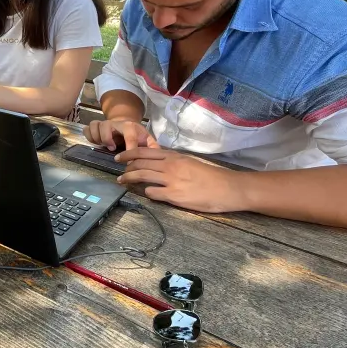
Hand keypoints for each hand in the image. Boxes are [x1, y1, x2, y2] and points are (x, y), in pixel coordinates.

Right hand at [85, 118, 156, 151]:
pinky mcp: (96, 126)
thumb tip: (158, 158)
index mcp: (130, 127)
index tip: (128, 162)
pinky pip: (88, 129)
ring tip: (104, 146)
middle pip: (106, 126)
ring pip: (95, 126)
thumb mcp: (146, 139)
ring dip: (98, 138)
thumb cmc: (137, 134)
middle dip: (107, 139)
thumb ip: (152, 148)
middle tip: (112, 149)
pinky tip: (97, 143)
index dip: (129, 149)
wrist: (126, 122)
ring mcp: (104, 123)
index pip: (129, 136)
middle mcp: (115, 123)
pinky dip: (90, 136)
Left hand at [115, 147, 244, 212]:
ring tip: (122, 181)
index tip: (120, 157)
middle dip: (125, 167)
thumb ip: (174, 162)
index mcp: (174, 157)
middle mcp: (170, 166)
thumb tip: (160, 163)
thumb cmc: (212, 176)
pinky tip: (146, 194)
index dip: (129, 154)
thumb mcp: (191, 162)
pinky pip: (152, 193)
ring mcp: (171, 180)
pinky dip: (146, 193)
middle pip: (140, 163)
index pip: (145, 152)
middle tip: (119, 172)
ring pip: (142, 176)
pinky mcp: (174, 195)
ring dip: (129, 179)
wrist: (228, 188)